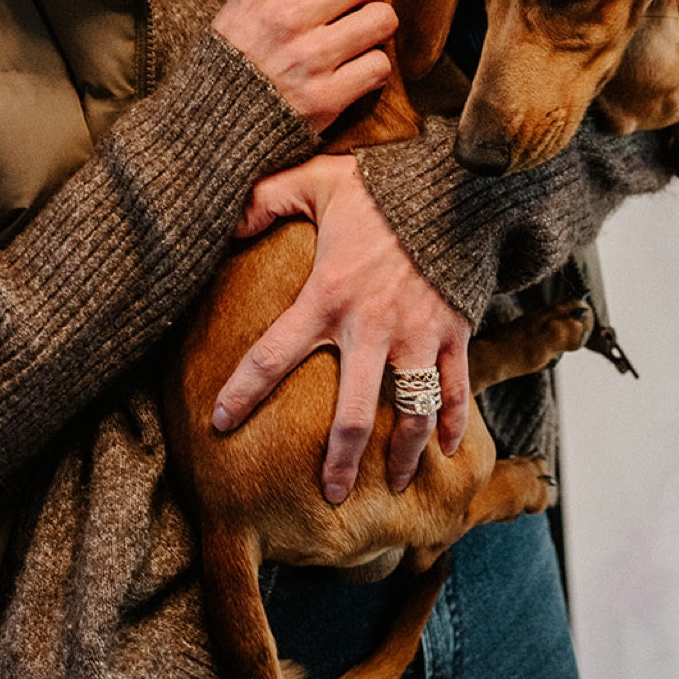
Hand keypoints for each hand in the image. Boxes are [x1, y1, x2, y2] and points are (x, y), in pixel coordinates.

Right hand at [212, 0, 396, 132]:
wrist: (210, 127)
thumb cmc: (233, 61)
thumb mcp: (243, 6)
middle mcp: (288, 17)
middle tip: (362, 5)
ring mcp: (309, 58)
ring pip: (383, 19)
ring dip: (377, 28)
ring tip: (361, 37)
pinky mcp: (326, 97)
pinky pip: (380, 66)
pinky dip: (374, 69)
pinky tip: (356, 70)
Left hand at [212, 155, 470, 502]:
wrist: (455, 181)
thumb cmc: (381, 186)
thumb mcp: (316, 182)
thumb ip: (266, 199)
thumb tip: (222, 218)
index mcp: (329, 294)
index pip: (273, 353)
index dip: (244, 392)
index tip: (221, 423)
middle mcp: (373, 324)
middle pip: (353, 413)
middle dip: (340, 461)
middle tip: (331, 497)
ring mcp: (419, 333)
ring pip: (412, 413)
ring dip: (405, 455)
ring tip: (397, 485)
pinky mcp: (455, 331)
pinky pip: (458, 389)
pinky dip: (455, 423)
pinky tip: (447, 450)